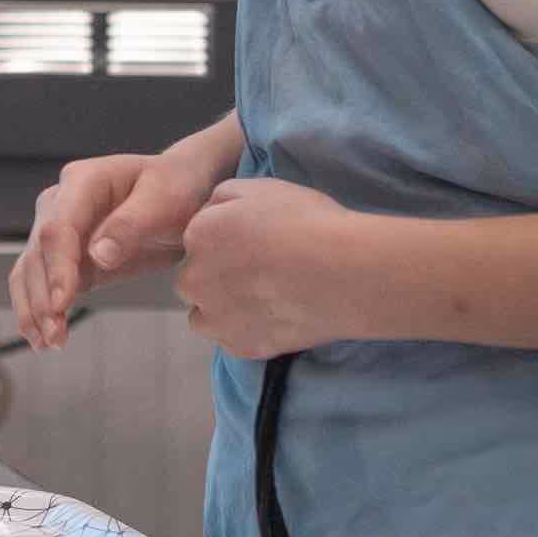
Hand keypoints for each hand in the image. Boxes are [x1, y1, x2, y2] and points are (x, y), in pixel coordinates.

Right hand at [8, 149, 217, 349]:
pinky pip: (41, 283)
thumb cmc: (174, 188)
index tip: (63, 302)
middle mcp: (60, 203)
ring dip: (34, 308)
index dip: (58, 266)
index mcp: (83, 181)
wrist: (180, 193)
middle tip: (55, 335)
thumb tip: (99, 255)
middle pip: (38, 252)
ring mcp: (59, 230)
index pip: (58, 226)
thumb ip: (131, 224)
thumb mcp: (165, 200)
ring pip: (31, 270)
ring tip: (47, 343)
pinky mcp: (66, 257)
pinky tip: (42, 337)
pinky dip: (38, 310)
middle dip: (43, 297)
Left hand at [175, 177, 384, 360]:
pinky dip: (246, 332)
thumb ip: (222, 199)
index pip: (197, 241)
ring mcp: (216, 318)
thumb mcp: (259, 188)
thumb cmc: (304, 222)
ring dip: (223, 309)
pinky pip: (231, 340)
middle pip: (194, 280)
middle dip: (215, 277)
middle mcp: (195, 279)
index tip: (252, 246)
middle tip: (257, 274)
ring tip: (263, 300)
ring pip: (205, 316)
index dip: (223, 243)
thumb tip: (210, 214)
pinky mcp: (241, 348)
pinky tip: (275, 319)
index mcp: (197, 236)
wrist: (343, 273)